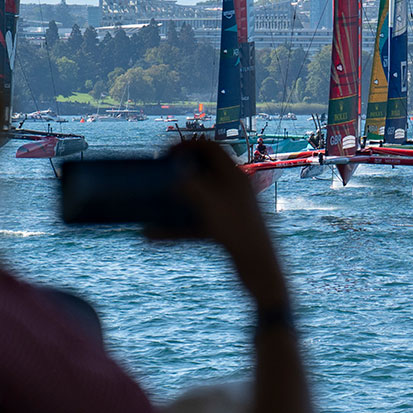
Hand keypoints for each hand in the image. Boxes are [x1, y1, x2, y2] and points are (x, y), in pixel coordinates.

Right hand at [144, 140, 289, 308]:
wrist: (260, 267)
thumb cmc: (237, 231)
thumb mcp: (209, 202)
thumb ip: (190, 184)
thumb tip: (173, 174)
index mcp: (234, 175)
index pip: (210, 147)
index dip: (186, 145)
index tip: (165, 153)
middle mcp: (233, 190)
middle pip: (201, 173)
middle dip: (177, 173)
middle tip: (158, 175)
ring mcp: (230, 211)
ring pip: (195, 200)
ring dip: (173, 201)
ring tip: (152, 203)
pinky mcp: (225, 231)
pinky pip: (195, 224)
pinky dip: (175, 228)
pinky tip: (153, 236)